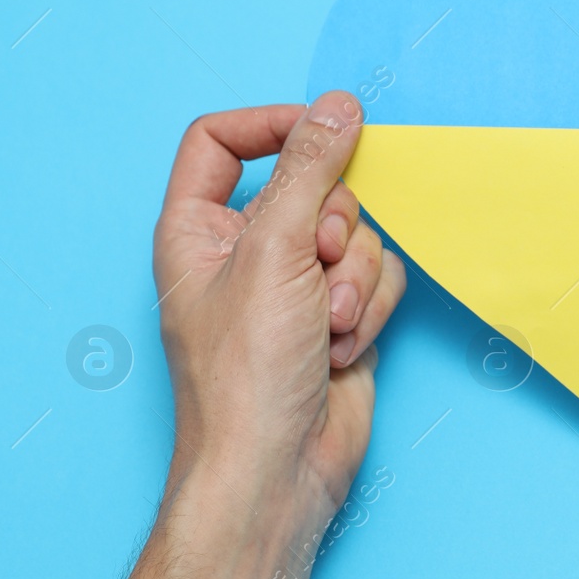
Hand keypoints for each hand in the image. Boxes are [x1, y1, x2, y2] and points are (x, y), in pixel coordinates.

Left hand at [152, 91, 405, 505]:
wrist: (277, 471)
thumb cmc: (246, 376)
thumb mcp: (276, 253)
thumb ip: (313, 171)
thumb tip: (339, 107)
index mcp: (197, 228)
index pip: (222, 141)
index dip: (274, 126)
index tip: (326, 129)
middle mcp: (246, 251)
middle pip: (314, 187)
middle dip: (337, 229)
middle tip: (324, 264)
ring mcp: (296, 286)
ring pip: (359, 235)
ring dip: (356, 281)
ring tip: (328, 327)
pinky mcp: (341, 316)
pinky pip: (380, 278)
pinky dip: (371, 311)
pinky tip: (343, 350)